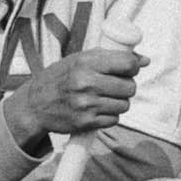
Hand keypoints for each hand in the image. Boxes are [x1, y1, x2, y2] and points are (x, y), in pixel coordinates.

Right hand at [0, 42, 142, 146]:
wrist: (35, 104)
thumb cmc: (60, 77)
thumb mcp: (81, 59)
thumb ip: (112, 57)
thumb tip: (145, 60)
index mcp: (85, 63)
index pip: (127, 63)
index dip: (133, 66)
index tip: (128, 69)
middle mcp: (86, 83)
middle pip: (130, 87)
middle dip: (126, 86)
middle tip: (114, 85)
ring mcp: (86, 105)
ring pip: (124, 105)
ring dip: (119, 102)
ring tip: (104, 97)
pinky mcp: (86, 122)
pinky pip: (114, 119)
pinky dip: (110, 115)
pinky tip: (97, 109)